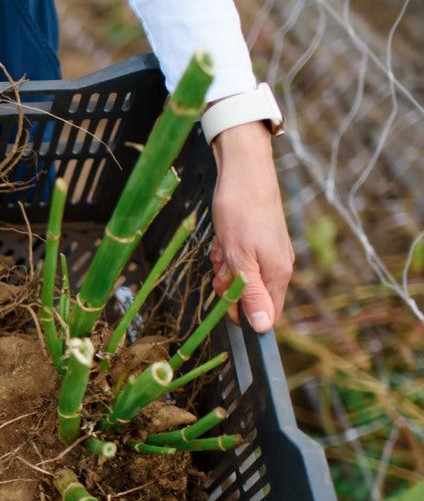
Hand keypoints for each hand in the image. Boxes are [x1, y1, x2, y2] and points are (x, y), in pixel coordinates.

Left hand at [208, 121, 294, 332]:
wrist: (243, 172)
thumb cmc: (241, 213)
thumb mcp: (241, 259)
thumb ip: (252, 295)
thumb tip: (262, 328)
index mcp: (278, 274)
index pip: (265, 314)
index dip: (242, 312)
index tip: (226, 294)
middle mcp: (277, 266)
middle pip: (248, 296)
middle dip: (228, 284)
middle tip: (222, 262)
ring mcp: (267, 253)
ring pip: (239, 276)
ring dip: (224, 265)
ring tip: (223, 244)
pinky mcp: (256, 241)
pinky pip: (237, 258)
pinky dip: (225, 251)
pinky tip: (223, 237)